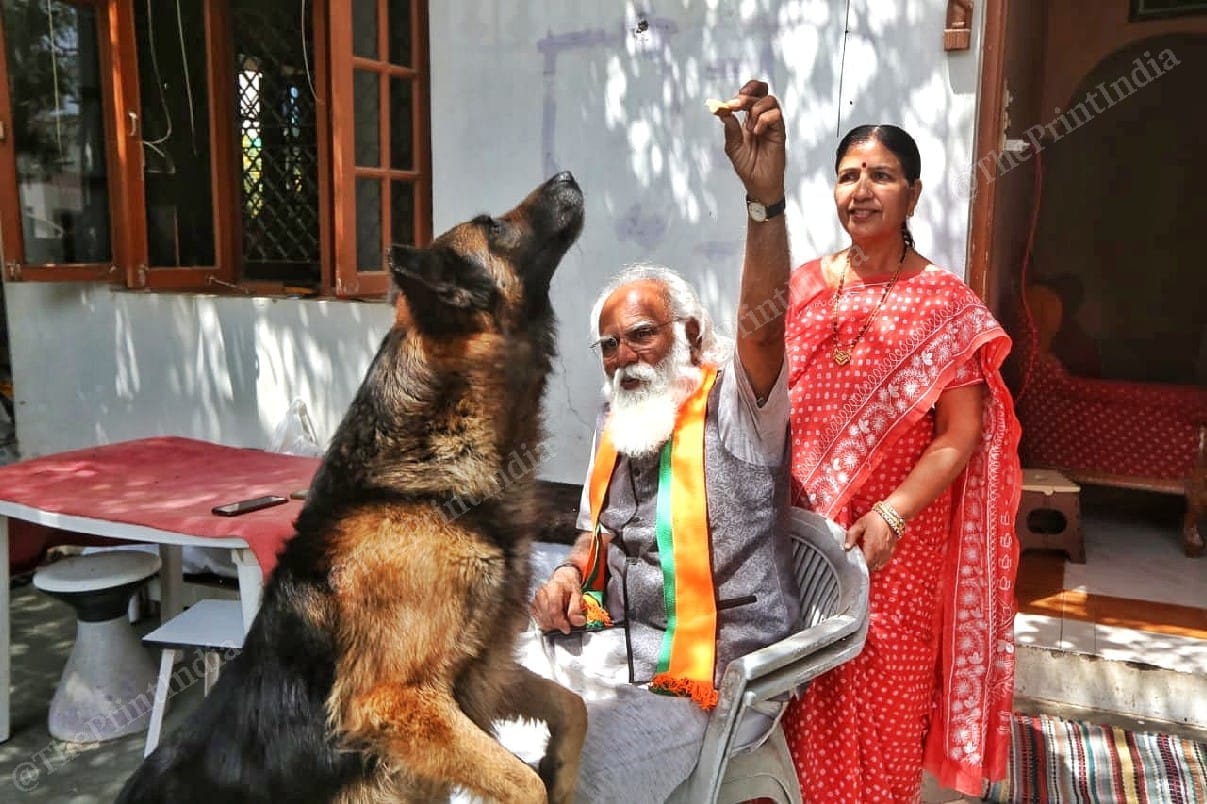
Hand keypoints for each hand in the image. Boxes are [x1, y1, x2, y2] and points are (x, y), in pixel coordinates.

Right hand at [529, 565, 586, 633]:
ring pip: (541, 620)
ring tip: (560, 620)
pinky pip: (537, 620)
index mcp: (554, 588)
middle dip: (557, 625)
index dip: (561, 623)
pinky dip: (546, 623)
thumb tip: (578, 622)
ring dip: (552, 625)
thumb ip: (577, 609)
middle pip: (547, 617)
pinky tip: (553, 618)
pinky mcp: (532, 605)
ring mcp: (535, 599)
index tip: (567, 628)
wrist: (561, 580)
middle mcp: (541, 593)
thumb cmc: (568, 586)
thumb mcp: (578, 595)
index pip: (554, 611)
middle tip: (566, 624)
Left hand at [716, 79, 786, 204]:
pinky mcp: (779, 132)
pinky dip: (764, 120)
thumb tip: (723, 111)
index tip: (731, 100)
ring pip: (770, 100)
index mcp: (749, 118)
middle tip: (736, 104)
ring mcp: (772, 124)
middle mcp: (762, 118)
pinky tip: (757, 132)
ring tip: (750, 127)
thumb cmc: (747, 166)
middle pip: (762, 90)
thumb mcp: (732, 146)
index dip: (744, 90)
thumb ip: (730, 128)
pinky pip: (776, 115)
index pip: (751, 94)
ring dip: (756, 109)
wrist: (757, 183)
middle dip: (747, 94)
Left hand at [845, 510, 898, 571]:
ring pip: (877, 567)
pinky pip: (883, 563)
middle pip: (870, 568)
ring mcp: (886, 553)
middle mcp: (880, 553)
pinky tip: (872, 557)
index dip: (857, 566)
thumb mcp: (859, 525)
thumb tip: (846, 547)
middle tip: (857, 560)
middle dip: (863, 566)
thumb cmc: (875, 519)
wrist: (891, 515)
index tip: (852, 563)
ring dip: (870, 565)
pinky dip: (877, 563)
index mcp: (871, 548)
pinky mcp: (891, 551)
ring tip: (864, 559)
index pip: (864, 565)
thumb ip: (851, 536)